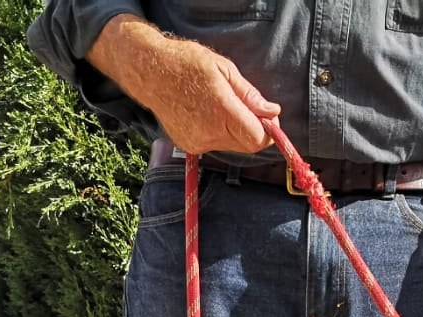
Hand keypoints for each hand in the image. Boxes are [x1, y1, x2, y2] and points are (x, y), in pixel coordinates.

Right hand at [88, 14, 279, 154]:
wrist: (150, 72)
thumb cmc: (187, 63)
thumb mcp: (224, 69)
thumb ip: (250, 95)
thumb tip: (272, 112)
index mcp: (221, 110)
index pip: (257, 138)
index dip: (269, 132)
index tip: (269, 118)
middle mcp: (209, 132)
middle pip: (247, 145)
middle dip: (254, 130)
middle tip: (250, 108)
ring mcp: (197, 142)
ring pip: (232, 146)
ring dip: (236, 131)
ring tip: (222, 105)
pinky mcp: (189, 146)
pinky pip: (215, 145)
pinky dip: (219, 133)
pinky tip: (206, 113)